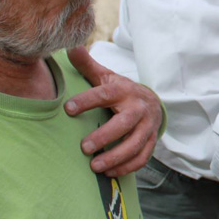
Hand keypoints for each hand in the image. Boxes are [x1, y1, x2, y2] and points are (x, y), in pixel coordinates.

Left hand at [65, 46, 162, 176]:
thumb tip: (70, 46)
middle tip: (84, 148)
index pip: (104, 94)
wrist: (151, 101)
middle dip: (105, 136)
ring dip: (116, 157)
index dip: (86, 101)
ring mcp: (147, 126)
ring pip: (135, 144)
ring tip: (95, 167)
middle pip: (124, 124)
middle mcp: (138, 108)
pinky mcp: (151, 141)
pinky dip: (127, 167)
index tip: (67, 109)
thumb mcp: (105, 76)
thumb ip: (87, 66)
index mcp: (123, 90)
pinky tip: (110, 173)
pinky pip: (142, 157)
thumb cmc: (120, 91)